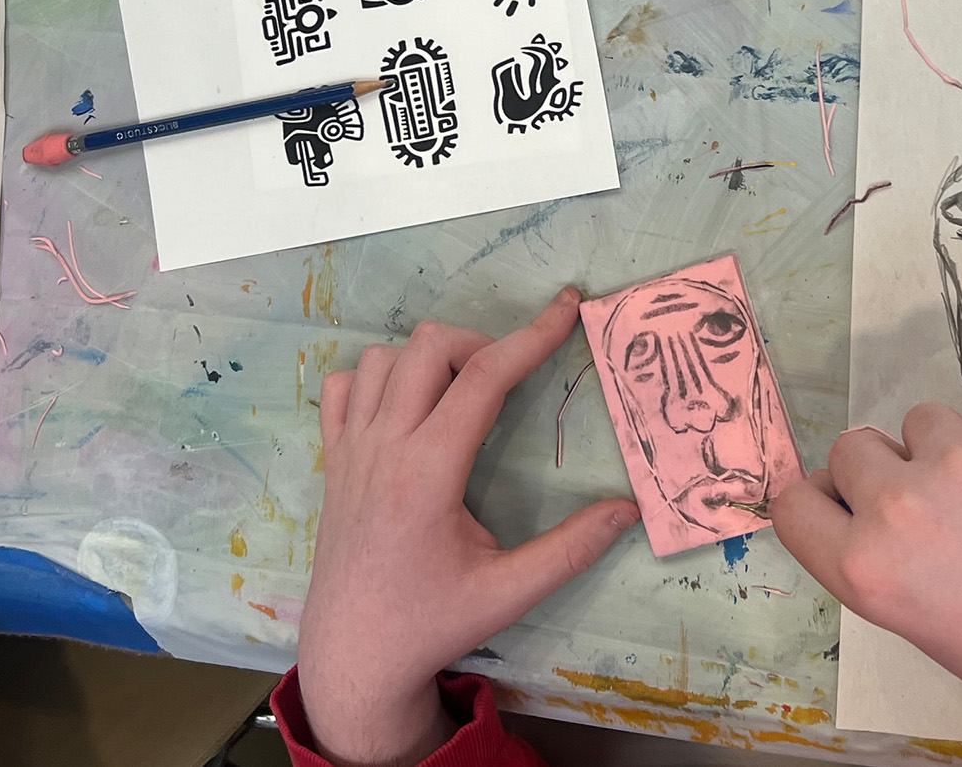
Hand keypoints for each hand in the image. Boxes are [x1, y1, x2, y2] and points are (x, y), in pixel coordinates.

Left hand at [299, 288, 639, 766]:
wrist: (353, 654)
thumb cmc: (431, 625)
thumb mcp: (509, 594)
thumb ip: (571, 550)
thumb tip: (628, 510)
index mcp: (429, 474)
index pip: (485, 378)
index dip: (532, 335)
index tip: (566, 307)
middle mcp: (384, 449)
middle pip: (429, 346)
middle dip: (481, 343)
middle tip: (511, 379)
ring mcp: (351, 452)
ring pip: (383, 358)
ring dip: (429, 360)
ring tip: (462, 395)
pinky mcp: (333, 463)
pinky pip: (343, 388)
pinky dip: (376, 379)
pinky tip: (406, 409)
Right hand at [771, 391, 961, 763]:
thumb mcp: (918, 622)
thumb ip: (876, 558)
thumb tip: (862, 497)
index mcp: (864, 570)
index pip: (794, 502)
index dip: (825, 502)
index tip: (851, 506)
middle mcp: (900, 508)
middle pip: (852, 448)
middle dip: (887, 470)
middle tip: (939, 508)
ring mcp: (961, 458)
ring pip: (922, 419)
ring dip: (947, 447)